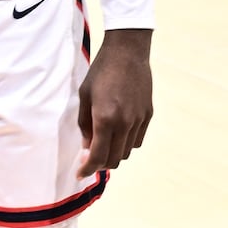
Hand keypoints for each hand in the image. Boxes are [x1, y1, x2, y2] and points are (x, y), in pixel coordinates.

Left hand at [77, 27, 152, 176]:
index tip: (80, 174)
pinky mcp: (148, 115)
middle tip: (89, 160)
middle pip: (114, 159)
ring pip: (127, 152)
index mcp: (105, 118)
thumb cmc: (101, 72)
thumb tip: (86, 148)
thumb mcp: (85, 97)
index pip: (98, 156)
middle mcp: (125, 123)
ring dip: (114, 154)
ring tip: (102, 146)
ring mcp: (139, 120)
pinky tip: (117, 135)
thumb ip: (85, 125)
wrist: (127, 53)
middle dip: (100, 165)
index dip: (87, 169)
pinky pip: (137, 140)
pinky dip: (126, 144)